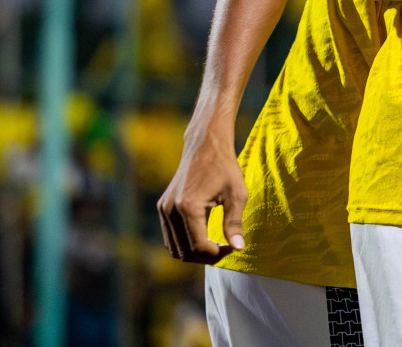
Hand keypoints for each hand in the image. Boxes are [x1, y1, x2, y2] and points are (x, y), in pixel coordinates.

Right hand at [157, 123, 246, 262]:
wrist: (205, 144)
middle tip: (226, 248)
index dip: (217, 255)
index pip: (199, 247)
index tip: (233, 248)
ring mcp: (163, 209)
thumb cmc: (225, 166)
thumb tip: (239, 248)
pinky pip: (170, 237)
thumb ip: (235, 223)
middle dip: (206, 256)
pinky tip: (205, 236)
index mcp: (188, 207)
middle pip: (185, 252)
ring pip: (175, 248)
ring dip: (195, 252)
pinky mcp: (162, 207)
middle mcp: (170, 210)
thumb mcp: (237, 193)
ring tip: (216, 244)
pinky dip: (186, 243)